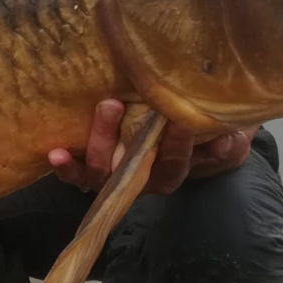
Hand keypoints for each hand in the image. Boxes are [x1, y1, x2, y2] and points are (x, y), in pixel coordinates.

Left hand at [47, 99, 255, 194]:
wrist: (172, 131)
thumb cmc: (200, 133)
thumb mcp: (224, 137)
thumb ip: (227, 141)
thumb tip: (225, 139)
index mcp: (169, 172)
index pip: (173, 165)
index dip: (177, 146)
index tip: (177, 120)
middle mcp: (138, 178)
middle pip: (128, 170)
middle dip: (119, 140)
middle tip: (113, 104)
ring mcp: (112, 173)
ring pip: (100, 170)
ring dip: (94, 143)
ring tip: (96, 109)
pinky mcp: (91, 164)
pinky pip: (77, 172)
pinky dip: (66, 166)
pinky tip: (55, 153)